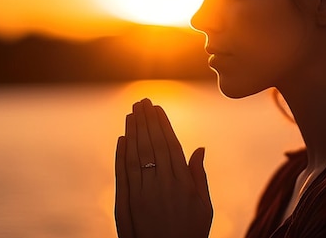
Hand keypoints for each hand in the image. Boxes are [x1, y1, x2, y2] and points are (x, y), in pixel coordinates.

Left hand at [115, 98, 212, 237]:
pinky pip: (124, 173)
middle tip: (142, 101)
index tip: (158, 108)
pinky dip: (122, 154)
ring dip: (133, 131)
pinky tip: (122, 139)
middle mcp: (162, 184)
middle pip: (152, 145)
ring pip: (137, 155)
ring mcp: (143, 193)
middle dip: (147, 121)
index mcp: (183, 183)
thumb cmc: (191, 233)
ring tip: (132, 113)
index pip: (170, 145)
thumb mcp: (204, 206)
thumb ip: (199, 176)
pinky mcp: (129, 203)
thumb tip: (198, 148)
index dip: (163, 124)